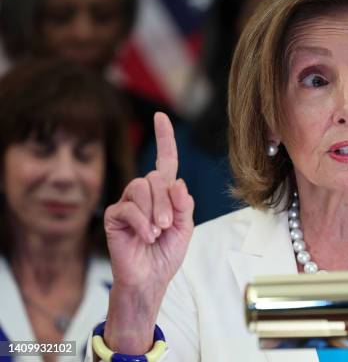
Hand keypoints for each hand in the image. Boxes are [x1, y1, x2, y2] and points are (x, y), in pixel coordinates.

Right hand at [103, 113, 193, 351]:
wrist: (150, 278)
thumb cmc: (167, 253)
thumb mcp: (185, 228)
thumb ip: (184, 204)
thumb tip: (177, 182)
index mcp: (164, 194)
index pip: (165, 160)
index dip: (164, 138)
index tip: (160, 116)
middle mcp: (145, 193)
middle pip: (155, 177)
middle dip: (165, 202)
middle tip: (167, 227)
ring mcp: (128, 202)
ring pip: (141, 187)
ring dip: (154, 212)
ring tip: (157, 232)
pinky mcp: (114, 215)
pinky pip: (128, 207)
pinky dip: (142, 223)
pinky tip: (146, 237)